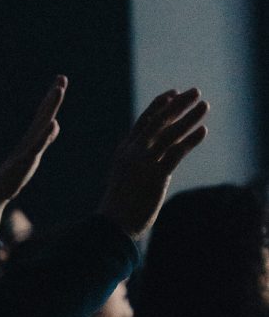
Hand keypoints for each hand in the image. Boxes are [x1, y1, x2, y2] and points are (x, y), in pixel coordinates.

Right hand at [0, 75, 67, 239]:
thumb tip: (55, 125)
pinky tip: (53, 124)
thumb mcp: (35, 154)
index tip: (60, 80)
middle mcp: (30, 139)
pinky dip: (45, 134)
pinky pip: (37, 145)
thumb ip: (45, 140)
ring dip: (50, 107)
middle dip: (53, 96)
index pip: (45, 114)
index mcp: (33, 137)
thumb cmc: (15, 174)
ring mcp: (27, 147)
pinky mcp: (25, 159)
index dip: (52, 98)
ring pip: (41, 124)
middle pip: (44, 114)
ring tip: (58, 91)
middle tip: (62, 77)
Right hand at [99, 88, 208, 240]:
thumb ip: (139, 164)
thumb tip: (160, 162)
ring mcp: (144, 164)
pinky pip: (175, 154)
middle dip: (178, 105)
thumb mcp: (125, 178)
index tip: (173, 93)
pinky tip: (202, 130)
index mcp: (125, 150)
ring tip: (204, 105)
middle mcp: (134, 153)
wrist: (112, 225)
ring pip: (169, 134)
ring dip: (188, 118)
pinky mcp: (155, 177)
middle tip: (195, 92)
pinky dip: (189, 141)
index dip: (160, 106)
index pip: (144, 121)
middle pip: (159, 121)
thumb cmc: (119, 205)